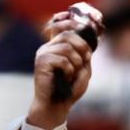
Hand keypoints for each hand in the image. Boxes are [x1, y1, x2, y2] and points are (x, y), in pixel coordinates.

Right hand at [27, 3, 103, 129]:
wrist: (57, 105)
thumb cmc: (69, 89)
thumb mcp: (83, 70)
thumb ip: (85, 55)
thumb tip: (88, 43)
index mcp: (57, 47)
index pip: (60, 26)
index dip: (71, 23)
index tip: (83, 26)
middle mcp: (48, 48)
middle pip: (67, 35)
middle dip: (82, 46)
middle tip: (86, 59)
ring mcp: (43, 54)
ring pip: (66, 47)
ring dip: (76, 61)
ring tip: (74, 73)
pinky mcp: (41, 62)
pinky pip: (61, 59)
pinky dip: (69, 69)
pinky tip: (66, 77)